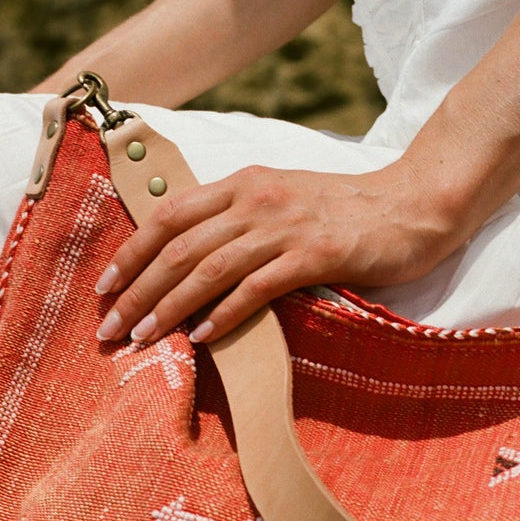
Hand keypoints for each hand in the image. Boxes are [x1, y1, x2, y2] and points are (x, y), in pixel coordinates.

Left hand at [92, 160, 468, 345]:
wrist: (416, 204)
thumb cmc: (348, 209)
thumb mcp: (283, 199)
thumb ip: (239, 219)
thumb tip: (191, 258)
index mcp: (243, 182)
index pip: (170, 215)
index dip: (131, 251)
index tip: (104, 286)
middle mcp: (257, 199)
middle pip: (179, 246)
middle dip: (136, 288)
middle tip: (107, 327)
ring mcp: (286, 226)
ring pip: (210, 268)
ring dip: (169, 306)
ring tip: (142, 336)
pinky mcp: (318, 254)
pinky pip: (258, 287)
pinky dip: (226, 314)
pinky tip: (203, 338)